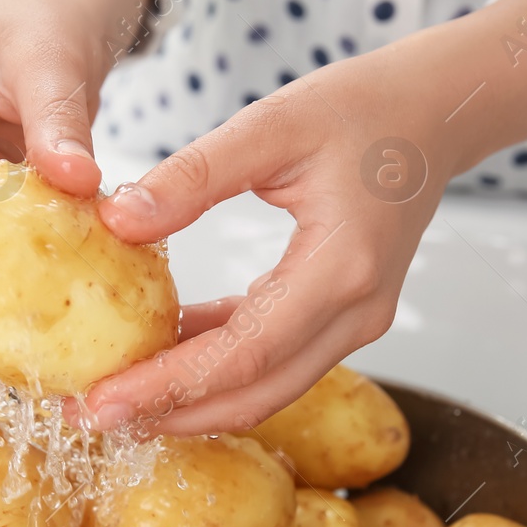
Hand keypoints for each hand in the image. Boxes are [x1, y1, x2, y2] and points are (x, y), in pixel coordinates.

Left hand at [77, 0, 526, 436]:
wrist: (435, 111)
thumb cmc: (363, 108)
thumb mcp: (269, 125)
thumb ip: (192, 176)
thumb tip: (114, 220)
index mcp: (340, 270)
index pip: (243, 354)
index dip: (168, 386)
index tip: (101, 403)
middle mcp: (356, 313)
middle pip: (256, 395)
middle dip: (171, 414)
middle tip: (91, 418)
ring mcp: (356, 321)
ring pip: (266, 389)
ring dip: (192, 400)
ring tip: (117, 397)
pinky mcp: (343, 316)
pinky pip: (274, 359)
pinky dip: (219, 366)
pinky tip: (164, 349)